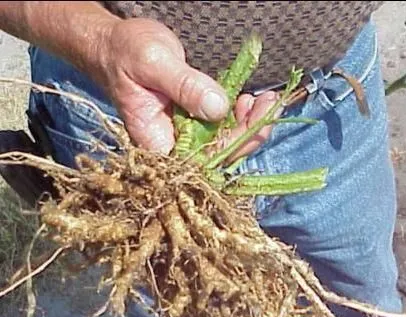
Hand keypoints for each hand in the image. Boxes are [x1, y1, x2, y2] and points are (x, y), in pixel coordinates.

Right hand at [97, 17, 277, 154]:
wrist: (113, 46)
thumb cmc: (124, 53)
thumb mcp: (154, 63)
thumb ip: (184, 86)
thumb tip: (218, 108)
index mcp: (157, 143)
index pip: (203, 159)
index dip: (234, 143)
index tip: (257, 120)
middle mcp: (173, 145)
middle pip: (219, 153)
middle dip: (249, 132)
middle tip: (270, 104)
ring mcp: (185, 135)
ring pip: (224, 141)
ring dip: (249, 123)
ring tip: (264, 99)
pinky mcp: (193, 123)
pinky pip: (221, 127)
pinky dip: (239, 115)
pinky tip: (249, 100)